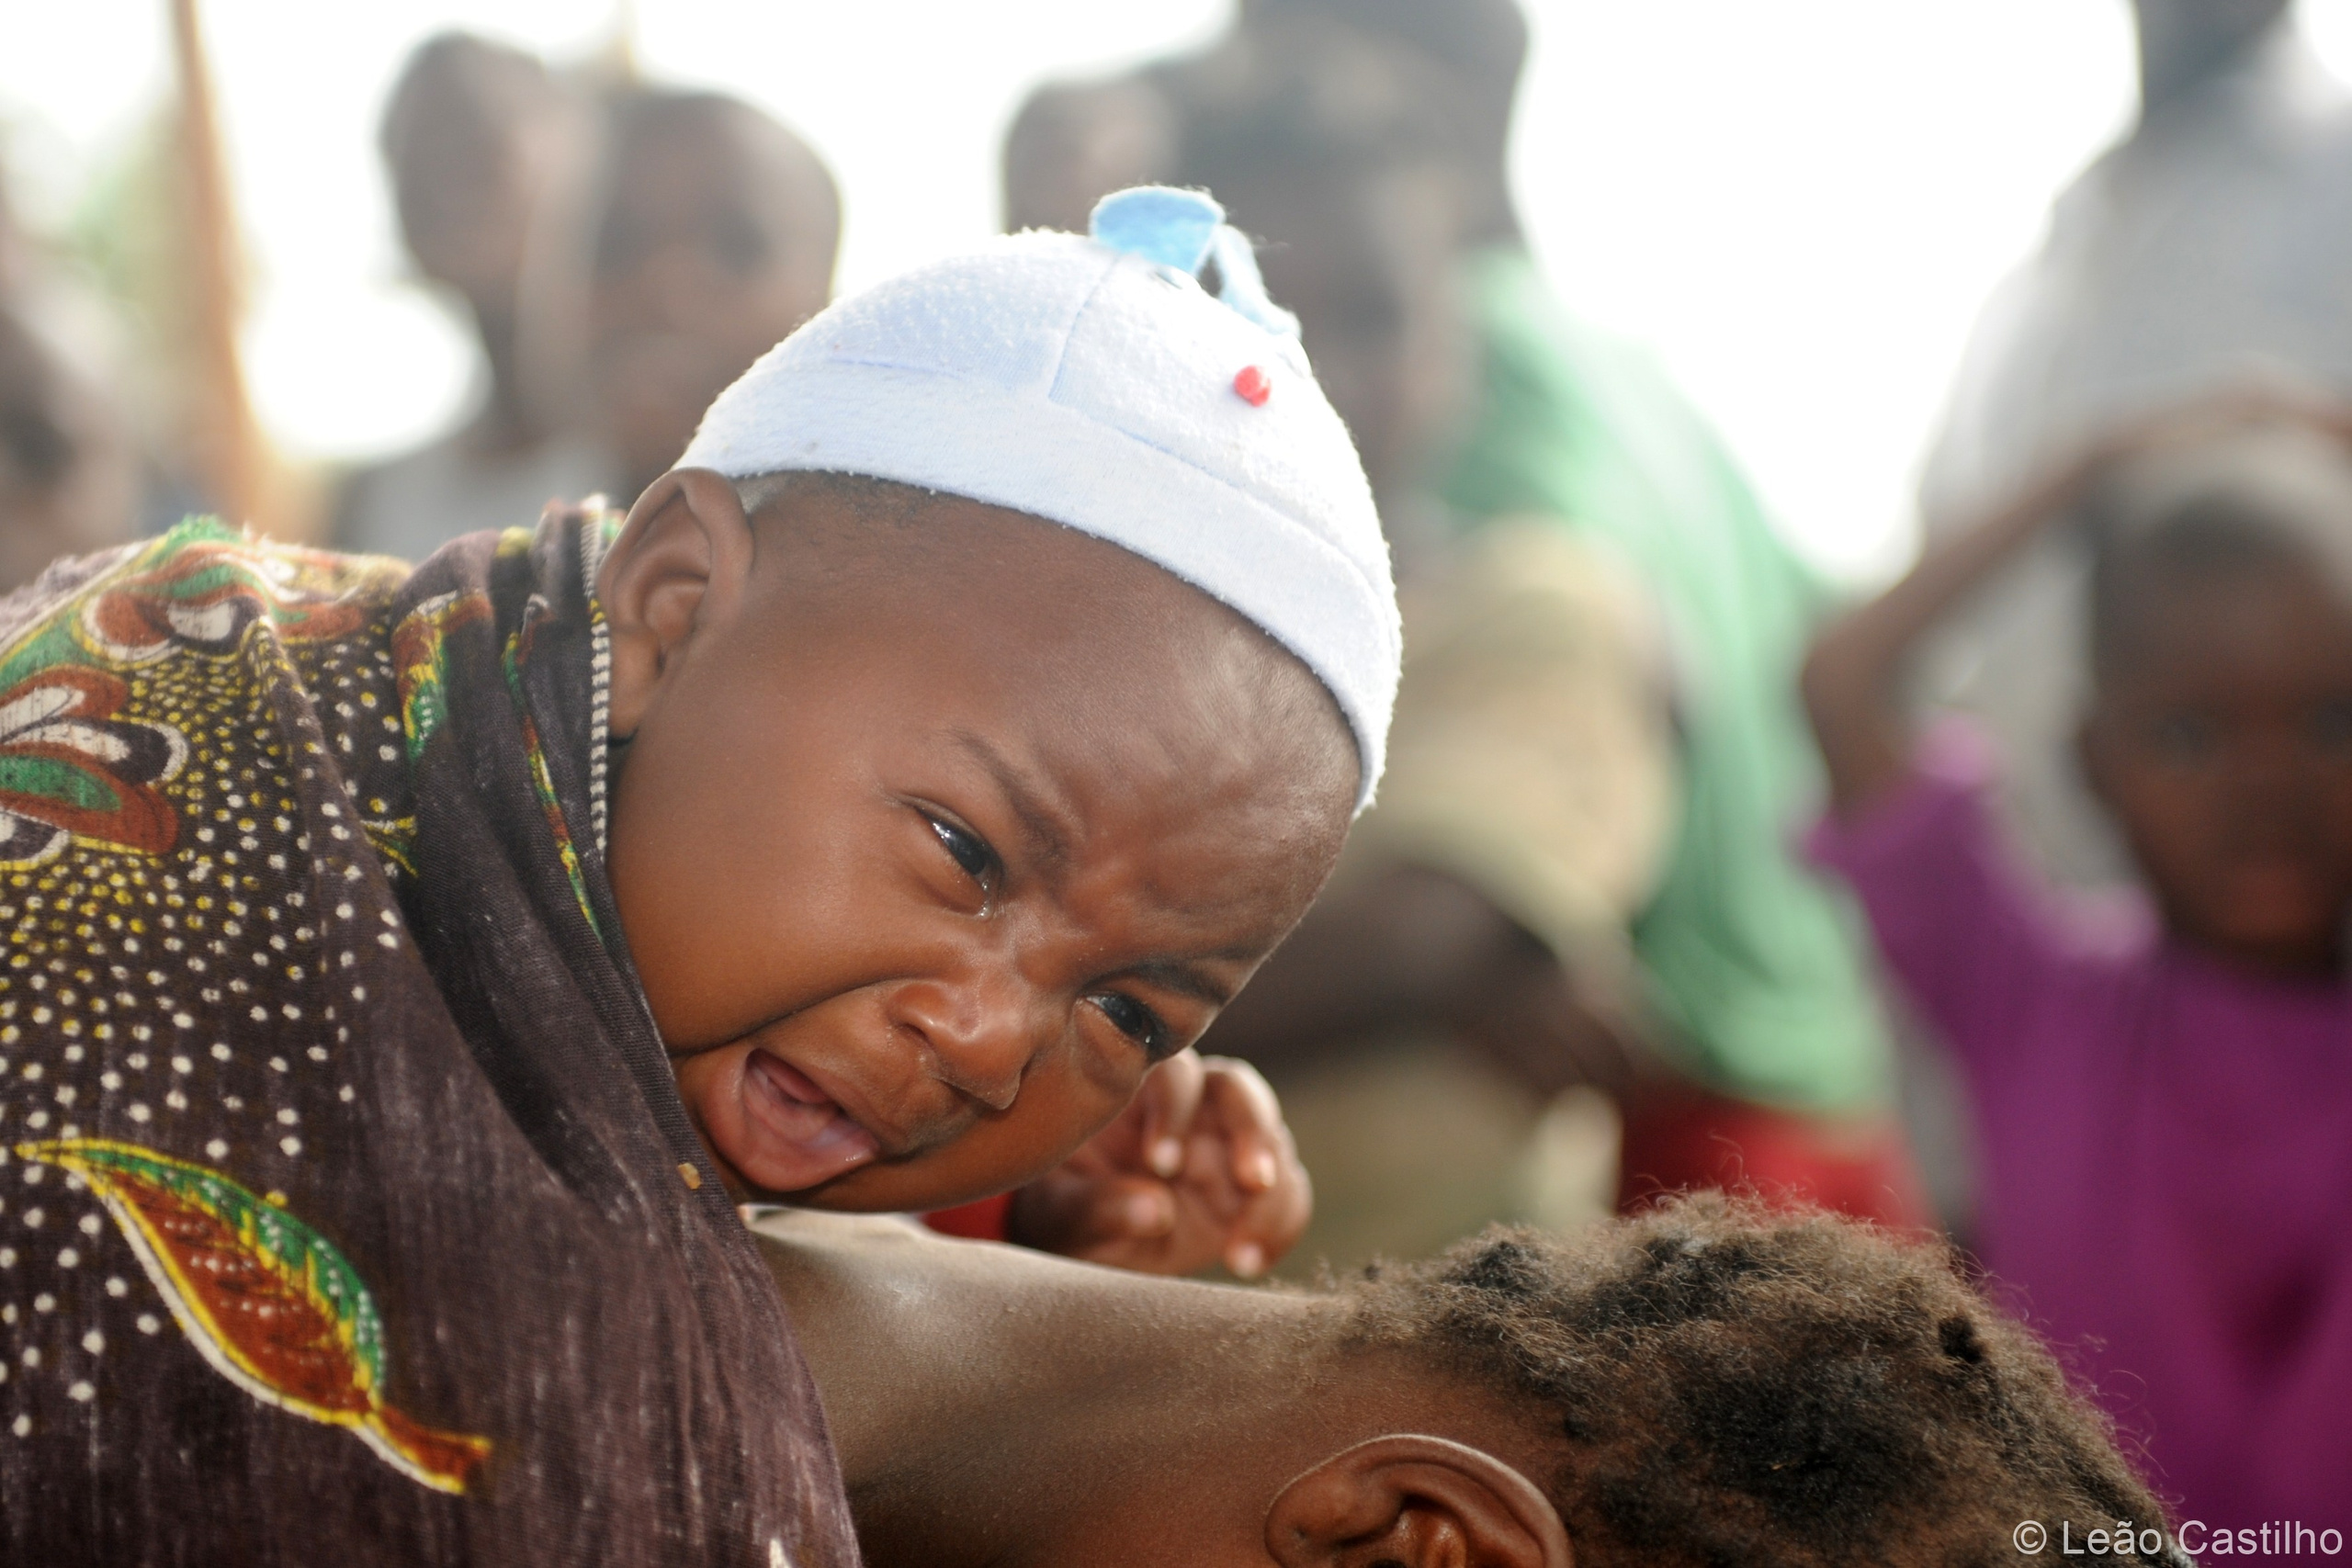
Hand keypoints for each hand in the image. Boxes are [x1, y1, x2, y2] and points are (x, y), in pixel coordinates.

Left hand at [1006, 1051, 1310, 1278]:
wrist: (1074, 1248)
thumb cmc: (1055, 1212)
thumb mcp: (1058, 1214)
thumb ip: (1096, 1206)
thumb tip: (1155, 1210)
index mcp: (1137, 1090)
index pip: (1173, 1073)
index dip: (1175, 1110)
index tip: (1161, 1164)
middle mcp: (1190, 1107)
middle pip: (1239, 1091)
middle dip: (1253, 1132)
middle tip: (1253, 1181)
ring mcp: (1225, 1145)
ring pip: (1274, 1140)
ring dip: (1274, 1191)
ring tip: (1242, 1251)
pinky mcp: (1249, 1188)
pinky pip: (1287, 1193)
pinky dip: (1281, 1225)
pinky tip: (1249, 1262)